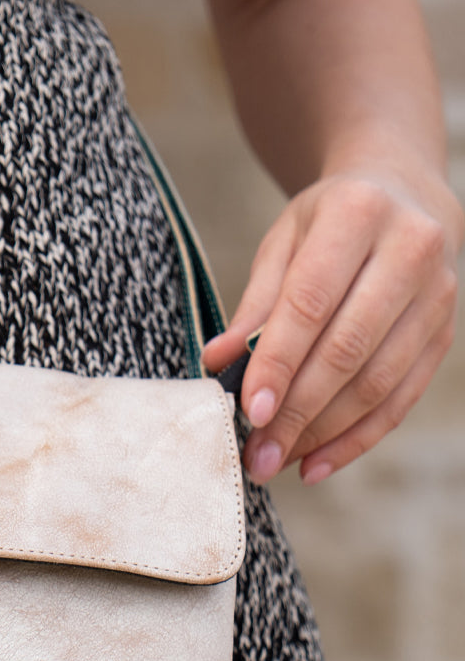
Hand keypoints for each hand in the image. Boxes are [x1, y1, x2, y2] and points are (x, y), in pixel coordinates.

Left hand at [200, 163, 463, 484]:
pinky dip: (356, 439)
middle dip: (297, 412)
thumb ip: (254, 305)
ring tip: (275, 461)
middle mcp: (410, 250)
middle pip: (347, 349)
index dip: (279, 362)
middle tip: (256, 455)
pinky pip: (400, 399)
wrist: (403, 195)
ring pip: (377, 382)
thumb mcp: (283, 244)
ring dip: (322, 433)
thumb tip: (217, 362)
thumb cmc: (327, 225)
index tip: (248, 411)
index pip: (311, 303)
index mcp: (358, 214)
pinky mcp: (444, 333)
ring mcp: (438, 294)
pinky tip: (316, 465)